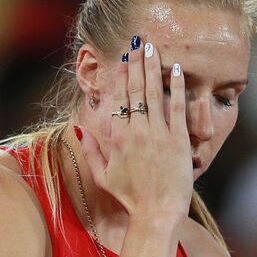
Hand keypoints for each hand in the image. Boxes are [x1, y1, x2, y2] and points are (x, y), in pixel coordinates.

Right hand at [78, 35, 192, 225]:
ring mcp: (158, 133)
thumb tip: (79, 130)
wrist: (157, 212)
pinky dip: (177, 86)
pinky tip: (177, 69)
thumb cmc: (130, 197)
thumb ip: (90, 151)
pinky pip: (177, 107)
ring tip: (152, 48)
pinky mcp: (177, 139)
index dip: (121, 76)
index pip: (119, 99)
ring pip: (153, 93)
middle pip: (135, 90)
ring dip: (152, 67)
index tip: (123, 60)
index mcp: (117, 138)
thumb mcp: (103, 176)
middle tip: (138, 43)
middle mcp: (136, 131)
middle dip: (136, 64)